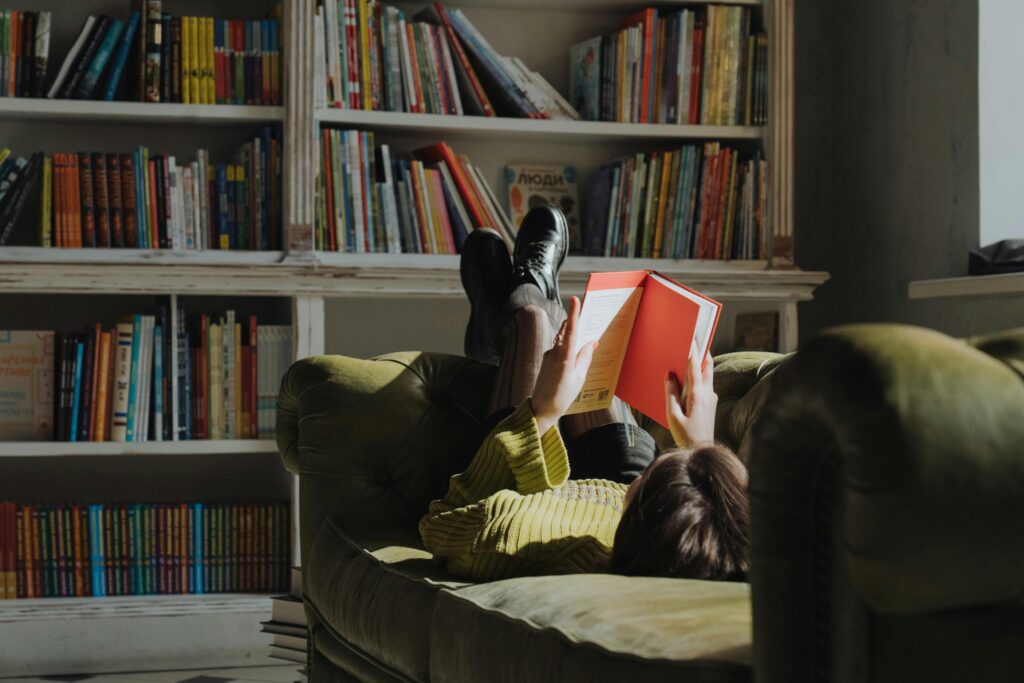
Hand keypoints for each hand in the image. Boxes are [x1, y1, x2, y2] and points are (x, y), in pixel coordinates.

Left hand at [531, 296, 597, 434]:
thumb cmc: (562, 395)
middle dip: (576, 322)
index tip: (575, 299)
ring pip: (562, 338)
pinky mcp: (547, 359)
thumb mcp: (579, 378)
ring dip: (573, 334)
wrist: (542, 408)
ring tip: (586, 337)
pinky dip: (568, 346)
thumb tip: (591, 343)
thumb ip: (585, 358)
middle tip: (590, 317)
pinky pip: (559, 347)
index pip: (570, 330)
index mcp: (564, 357)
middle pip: (566, 330)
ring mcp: (549, 355)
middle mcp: (554, 352)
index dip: (574, 314)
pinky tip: (576, 354)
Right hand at [664, 340, 717, 447]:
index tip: (691, 337)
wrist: (702, 452)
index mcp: (698, 396)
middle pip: (707, 366)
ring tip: (691, 353)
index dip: (693, 351)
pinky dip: (699, 375)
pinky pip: (705, 383)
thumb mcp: (672, 416)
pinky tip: (689, 376)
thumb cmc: (685, 436)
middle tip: (696, 339)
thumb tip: (670, 376)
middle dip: (702, 351)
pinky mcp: (711, 403)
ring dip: (700, 362)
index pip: (695, 367)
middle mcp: (708, 394)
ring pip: (707, 374)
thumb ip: (670, 395)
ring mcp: (712, 398)